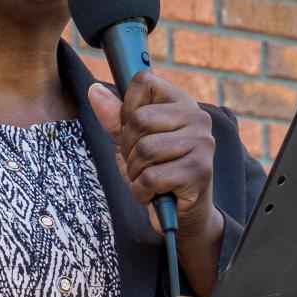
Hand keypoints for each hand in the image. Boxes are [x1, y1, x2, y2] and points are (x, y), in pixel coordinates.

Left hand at [88, 74, 219, 237]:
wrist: (183, 214)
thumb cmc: (157, 172)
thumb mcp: (131, 143)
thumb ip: (115, 118)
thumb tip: (95, 91)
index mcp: (181, 102)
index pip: (143, 81)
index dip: (127, 108)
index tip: (134, 130)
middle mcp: (197, 117)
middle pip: (139, 119)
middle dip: (128, 149)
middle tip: (140, 163)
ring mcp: (201, 143)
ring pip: (144, 149)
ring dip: (135, 172)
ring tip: (147, 178)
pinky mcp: (199, 171)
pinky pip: (151, 177)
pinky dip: (142, 190)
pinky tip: (153, 192)